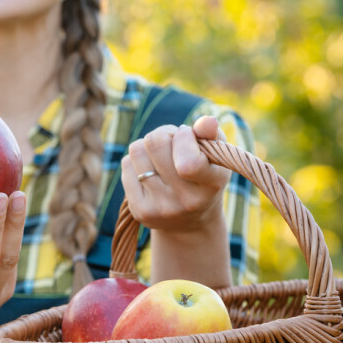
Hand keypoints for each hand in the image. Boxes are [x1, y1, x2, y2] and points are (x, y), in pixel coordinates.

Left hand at [120, 116, 230, 231]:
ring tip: (161, 158)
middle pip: (155, 142)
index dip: (183, 138)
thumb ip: (212, 134)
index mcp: (211, 184)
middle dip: (163, 134)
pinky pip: (127, 164)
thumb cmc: (204, 175)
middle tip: (173, 145)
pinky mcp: (140, 211)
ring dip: (148, 147)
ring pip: (137, 150)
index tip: (188, 136)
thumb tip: (207, 121)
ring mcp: (161, 208)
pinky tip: (151, 172)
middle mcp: (186, 200)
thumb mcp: (216, 155)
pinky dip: (136, 161)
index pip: (189, 162)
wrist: (190, 221)